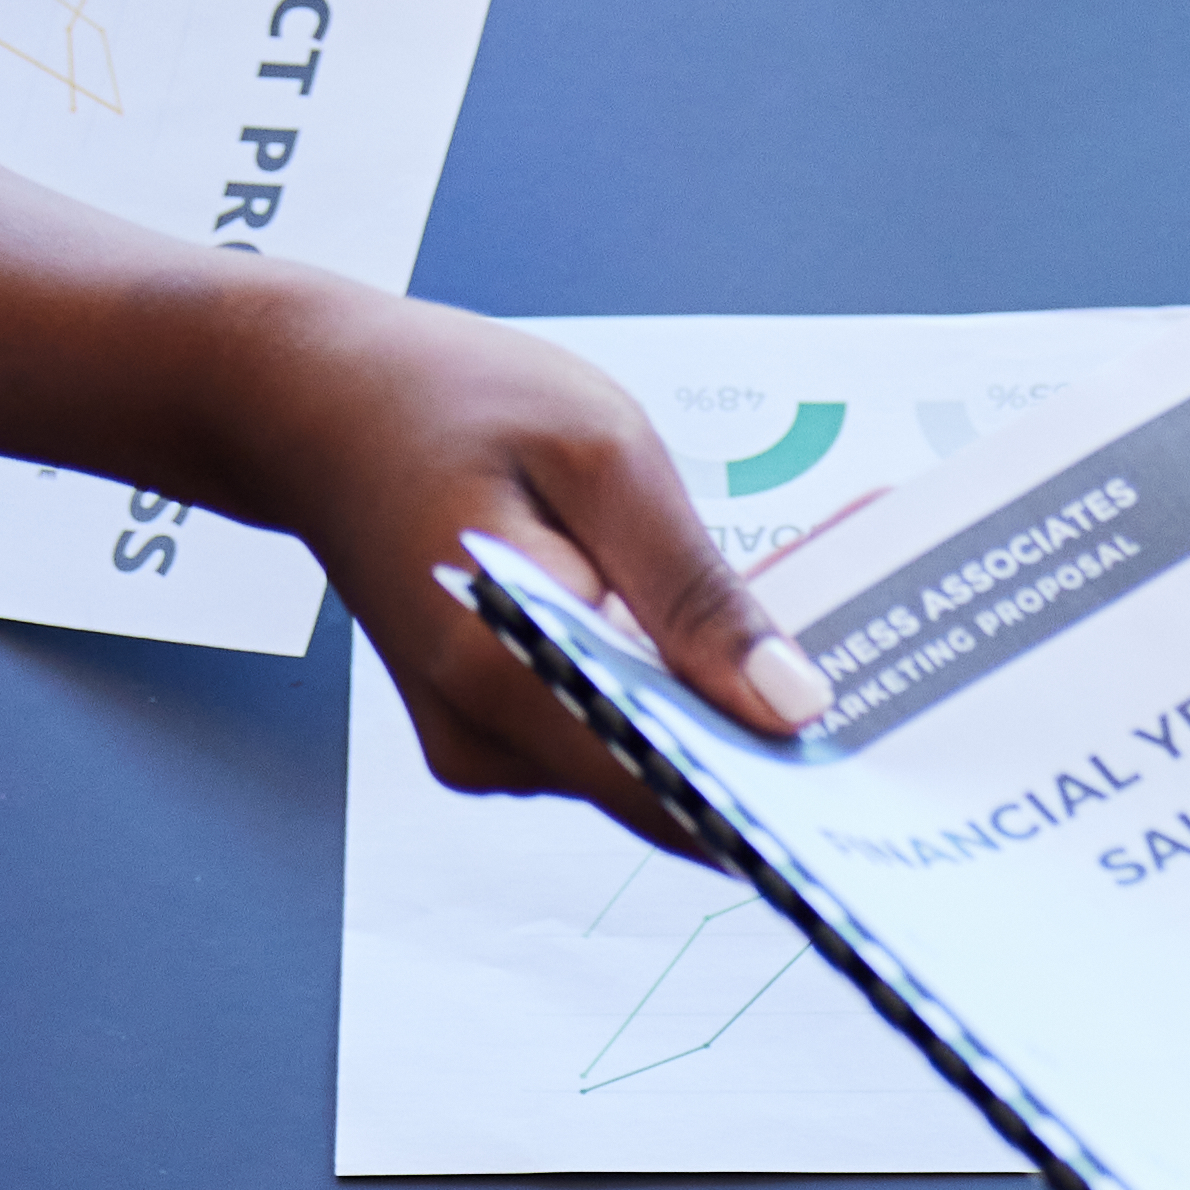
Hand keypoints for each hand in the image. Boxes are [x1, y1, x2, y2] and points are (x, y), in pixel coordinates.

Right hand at [202, 277, 825, 830]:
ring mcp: (484, 748)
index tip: (878, 764)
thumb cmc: (446, 398)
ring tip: (794, 617)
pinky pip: (609, 731)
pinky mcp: (494, 732)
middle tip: (871, 662)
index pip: (668, 787)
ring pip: (643, 760)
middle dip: (767, 731)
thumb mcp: (602, 456)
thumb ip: (696, 589)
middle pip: (666, 783)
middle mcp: (486, 739)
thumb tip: (791, 705)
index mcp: (499, 670)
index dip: (780, 790)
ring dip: (719, 702)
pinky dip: (666, 685)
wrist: (310, 405)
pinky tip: (703, 621)